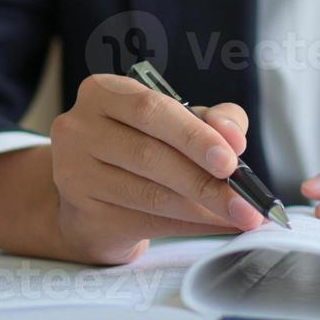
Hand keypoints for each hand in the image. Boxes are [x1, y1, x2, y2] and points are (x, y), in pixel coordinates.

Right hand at [0, 75, 263, 264]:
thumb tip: (235, 138)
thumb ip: (211, 119)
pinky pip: (147, 222)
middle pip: (150, 155)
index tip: (232, 158)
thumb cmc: (140, 148)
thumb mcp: (174, 122)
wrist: (91, 198)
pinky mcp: (83, 213)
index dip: (194, 135)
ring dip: (203, 209)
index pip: (151, 109)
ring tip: (240, 216)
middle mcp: (79, 129)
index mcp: (103, 92)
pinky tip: (218, 226)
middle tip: (245, 200)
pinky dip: (190, 226)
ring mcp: (74, 173)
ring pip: (150, 194)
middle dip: (204, 180)